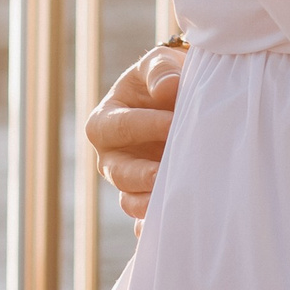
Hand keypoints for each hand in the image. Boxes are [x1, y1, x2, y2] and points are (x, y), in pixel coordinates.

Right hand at [86, 43, 186, 218]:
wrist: (184, 97)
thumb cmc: (165, 77)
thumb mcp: (159, 64)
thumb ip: (160, 71)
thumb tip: (168, 88)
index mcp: (105, 121)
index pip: (120, 126)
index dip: (146, 125)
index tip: (173, 122)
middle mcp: (111, 156)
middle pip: (119, 171)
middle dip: (143, 173)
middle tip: (166, 172)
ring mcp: (128, 181)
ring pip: (130, 199)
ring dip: (149, 202)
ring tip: (170, 200)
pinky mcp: (147, 198)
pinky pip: (144, 219)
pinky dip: (153, 226)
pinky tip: (169, 225)